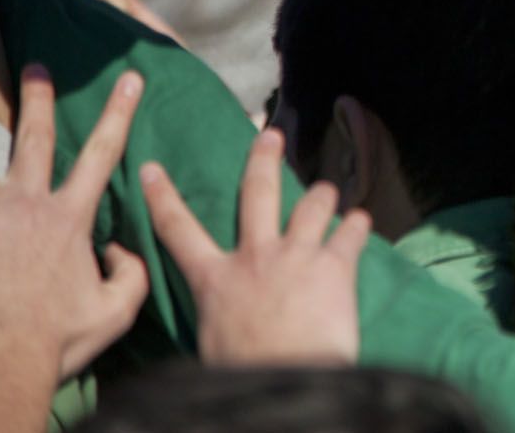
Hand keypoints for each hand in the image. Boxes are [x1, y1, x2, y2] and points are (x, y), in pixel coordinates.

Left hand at [0, 65, 147, 381]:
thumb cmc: (55, 339)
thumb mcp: (116, 310)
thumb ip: (132, 272)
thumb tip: (124, 245)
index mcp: (68, 219)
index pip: (103, 153)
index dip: (119, 112)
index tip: (129, 79)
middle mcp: (25, 207)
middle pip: (35, 140)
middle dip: (40, 99)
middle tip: (36, 66)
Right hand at [141, 129, 370, 365]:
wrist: (286, 380)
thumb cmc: (243, 373)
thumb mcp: (213, 340)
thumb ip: (220, 313)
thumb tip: (224, 315)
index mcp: (215, 279)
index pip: (178, 231)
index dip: (163, 197)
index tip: (152, 169)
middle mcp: (254, 256)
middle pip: (257, 193)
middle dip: (263, 159)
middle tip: (271, 135)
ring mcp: (296, 254)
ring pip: (313, 204)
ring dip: (322, 194)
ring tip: (329, 191)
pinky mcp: (335, 263)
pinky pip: (351, 231)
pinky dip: (359, 225)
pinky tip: (363, 223)